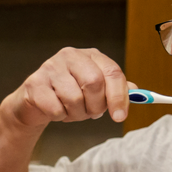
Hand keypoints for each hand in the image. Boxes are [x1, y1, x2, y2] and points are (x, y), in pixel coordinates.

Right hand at [0, 47, 128, 131]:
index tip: (120, 116)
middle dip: (95, 106)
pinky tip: (56, 110)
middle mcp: (70, 56)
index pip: (112, 72)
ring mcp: (50, 67)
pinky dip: (59, 116)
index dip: (119, 96)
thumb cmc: (67, 94)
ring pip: (74, 98)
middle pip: (94, 83)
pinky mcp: (34, 83)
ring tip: (71, 111)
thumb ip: (115, 89)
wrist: (34, 102)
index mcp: (90, 55)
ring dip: (76, 114)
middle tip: (91, 114)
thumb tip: (137, 93)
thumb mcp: (94, 90)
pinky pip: (55, 108)